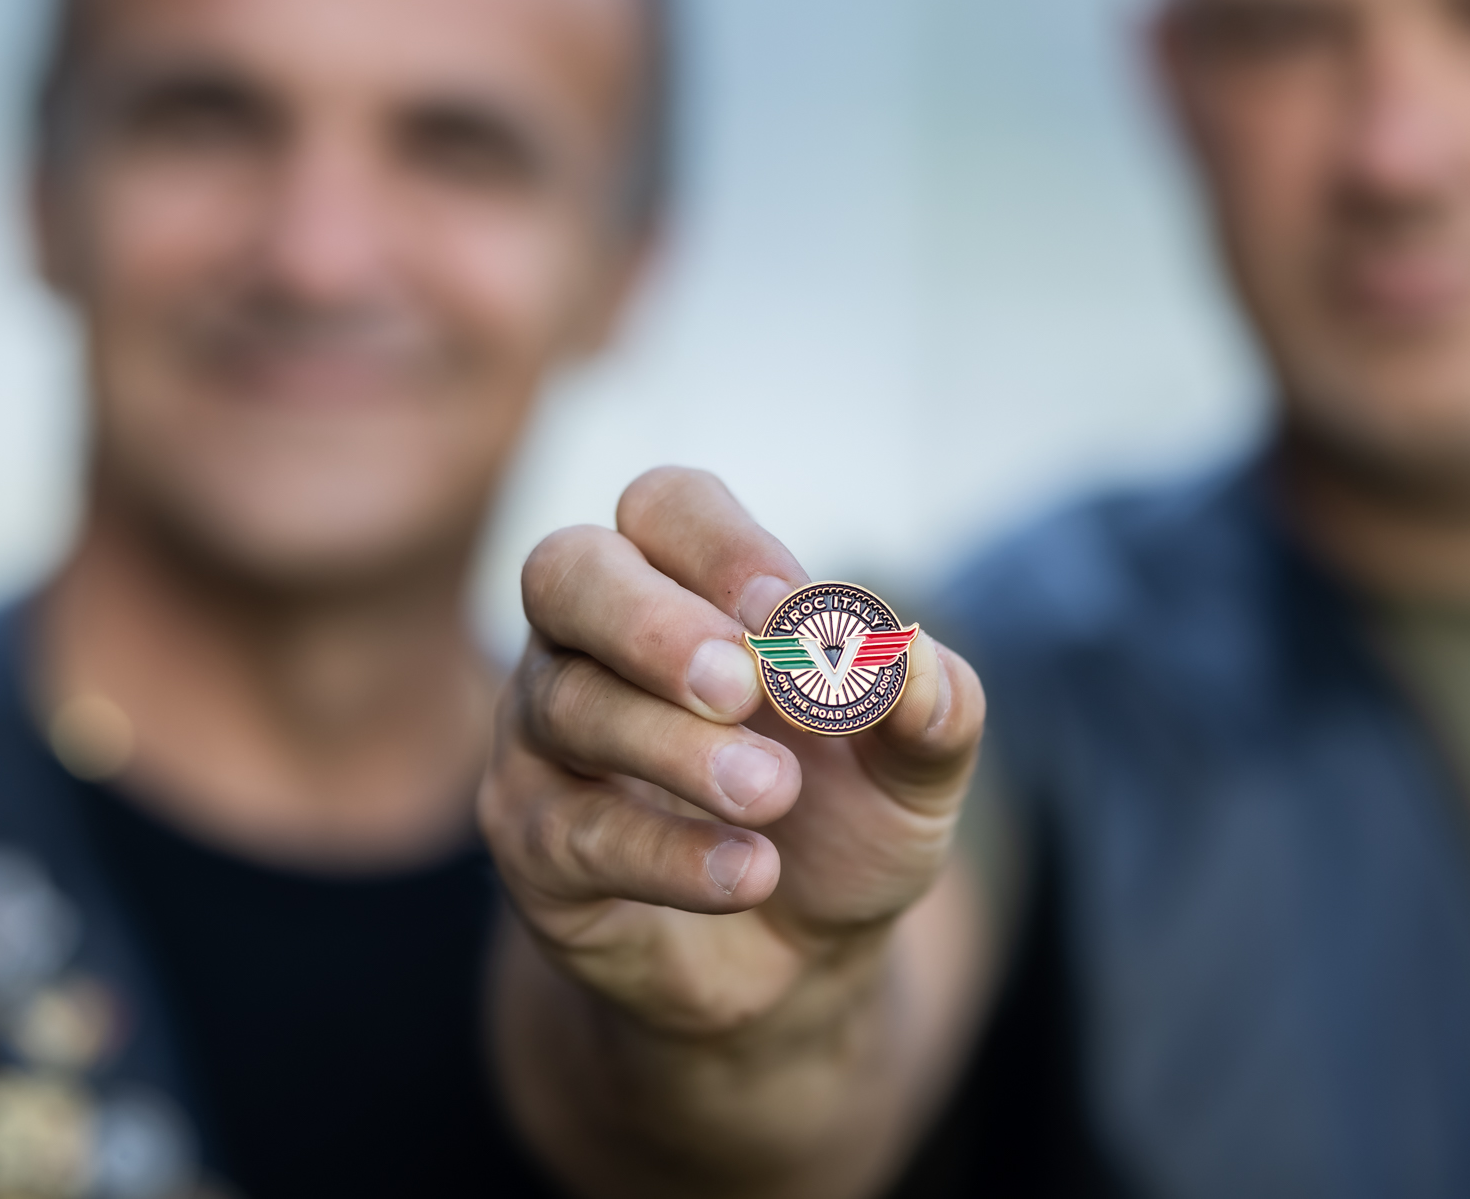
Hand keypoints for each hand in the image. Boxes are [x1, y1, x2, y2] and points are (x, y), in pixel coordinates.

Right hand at [481, 466, 984, 1047]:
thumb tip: (912, 663)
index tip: (795, 616)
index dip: (724, 547)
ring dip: (678, 748)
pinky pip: (576, 832)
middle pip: (566, 571)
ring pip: (570, 706)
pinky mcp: (535, 846)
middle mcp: (591, 641)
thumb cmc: (842, 816)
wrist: (801, 963)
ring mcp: (547, 740)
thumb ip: (934, 704)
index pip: (667, 507)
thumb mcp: (915, 764)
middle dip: (653, 623)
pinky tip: (750, 872)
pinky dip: (669, 851)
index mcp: (681, 582)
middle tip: (742, 685)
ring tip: (772, 794)